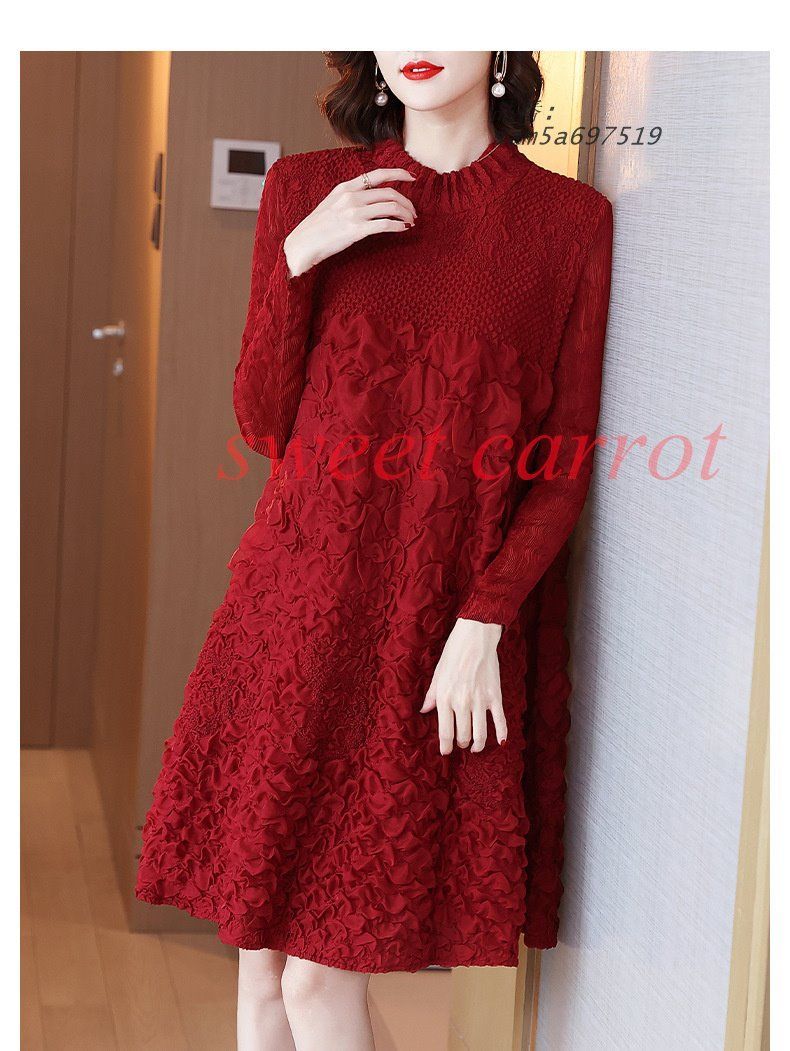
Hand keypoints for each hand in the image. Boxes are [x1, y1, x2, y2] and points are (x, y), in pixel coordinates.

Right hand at [283, 168, 416, 277]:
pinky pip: (386, 224)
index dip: (398, 173)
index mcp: (345, 188)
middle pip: (389, 192)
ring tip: (410, 221)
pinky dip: (399, 225)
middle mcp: (351, 197)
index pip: (377, 174)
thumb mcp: (331, 204)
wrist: (302, 244)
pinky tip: (404, 228)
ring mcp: (354, 213)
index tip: (412, 177)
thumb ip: (349, 198)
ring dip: (406, 214)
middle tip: (413, 212)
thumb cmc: (316, 228)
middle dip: (407, 202)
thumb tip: (369, 200)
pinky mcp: (357, 230)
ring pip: (391, 207)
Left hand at [420, 618, 506, 754]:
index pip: (445, 732)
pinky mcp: (495, 696)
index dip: (445, 746)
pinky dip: (501, 734)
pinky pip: (500, 721)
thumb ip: (431, 696)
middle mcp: (462, 702)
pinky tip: (500, 742)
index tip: (445, 752)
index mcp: (445, 698)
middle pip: (463, 736)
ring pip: (480, 734)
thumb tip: (424, 711)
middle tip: (462, 744)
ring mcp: (480, 700)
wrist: (475, 638)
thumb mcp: (437, 675)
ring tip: (476, 747)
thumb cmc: (453, 654)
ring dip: (478, 745)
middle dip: (462, 744)